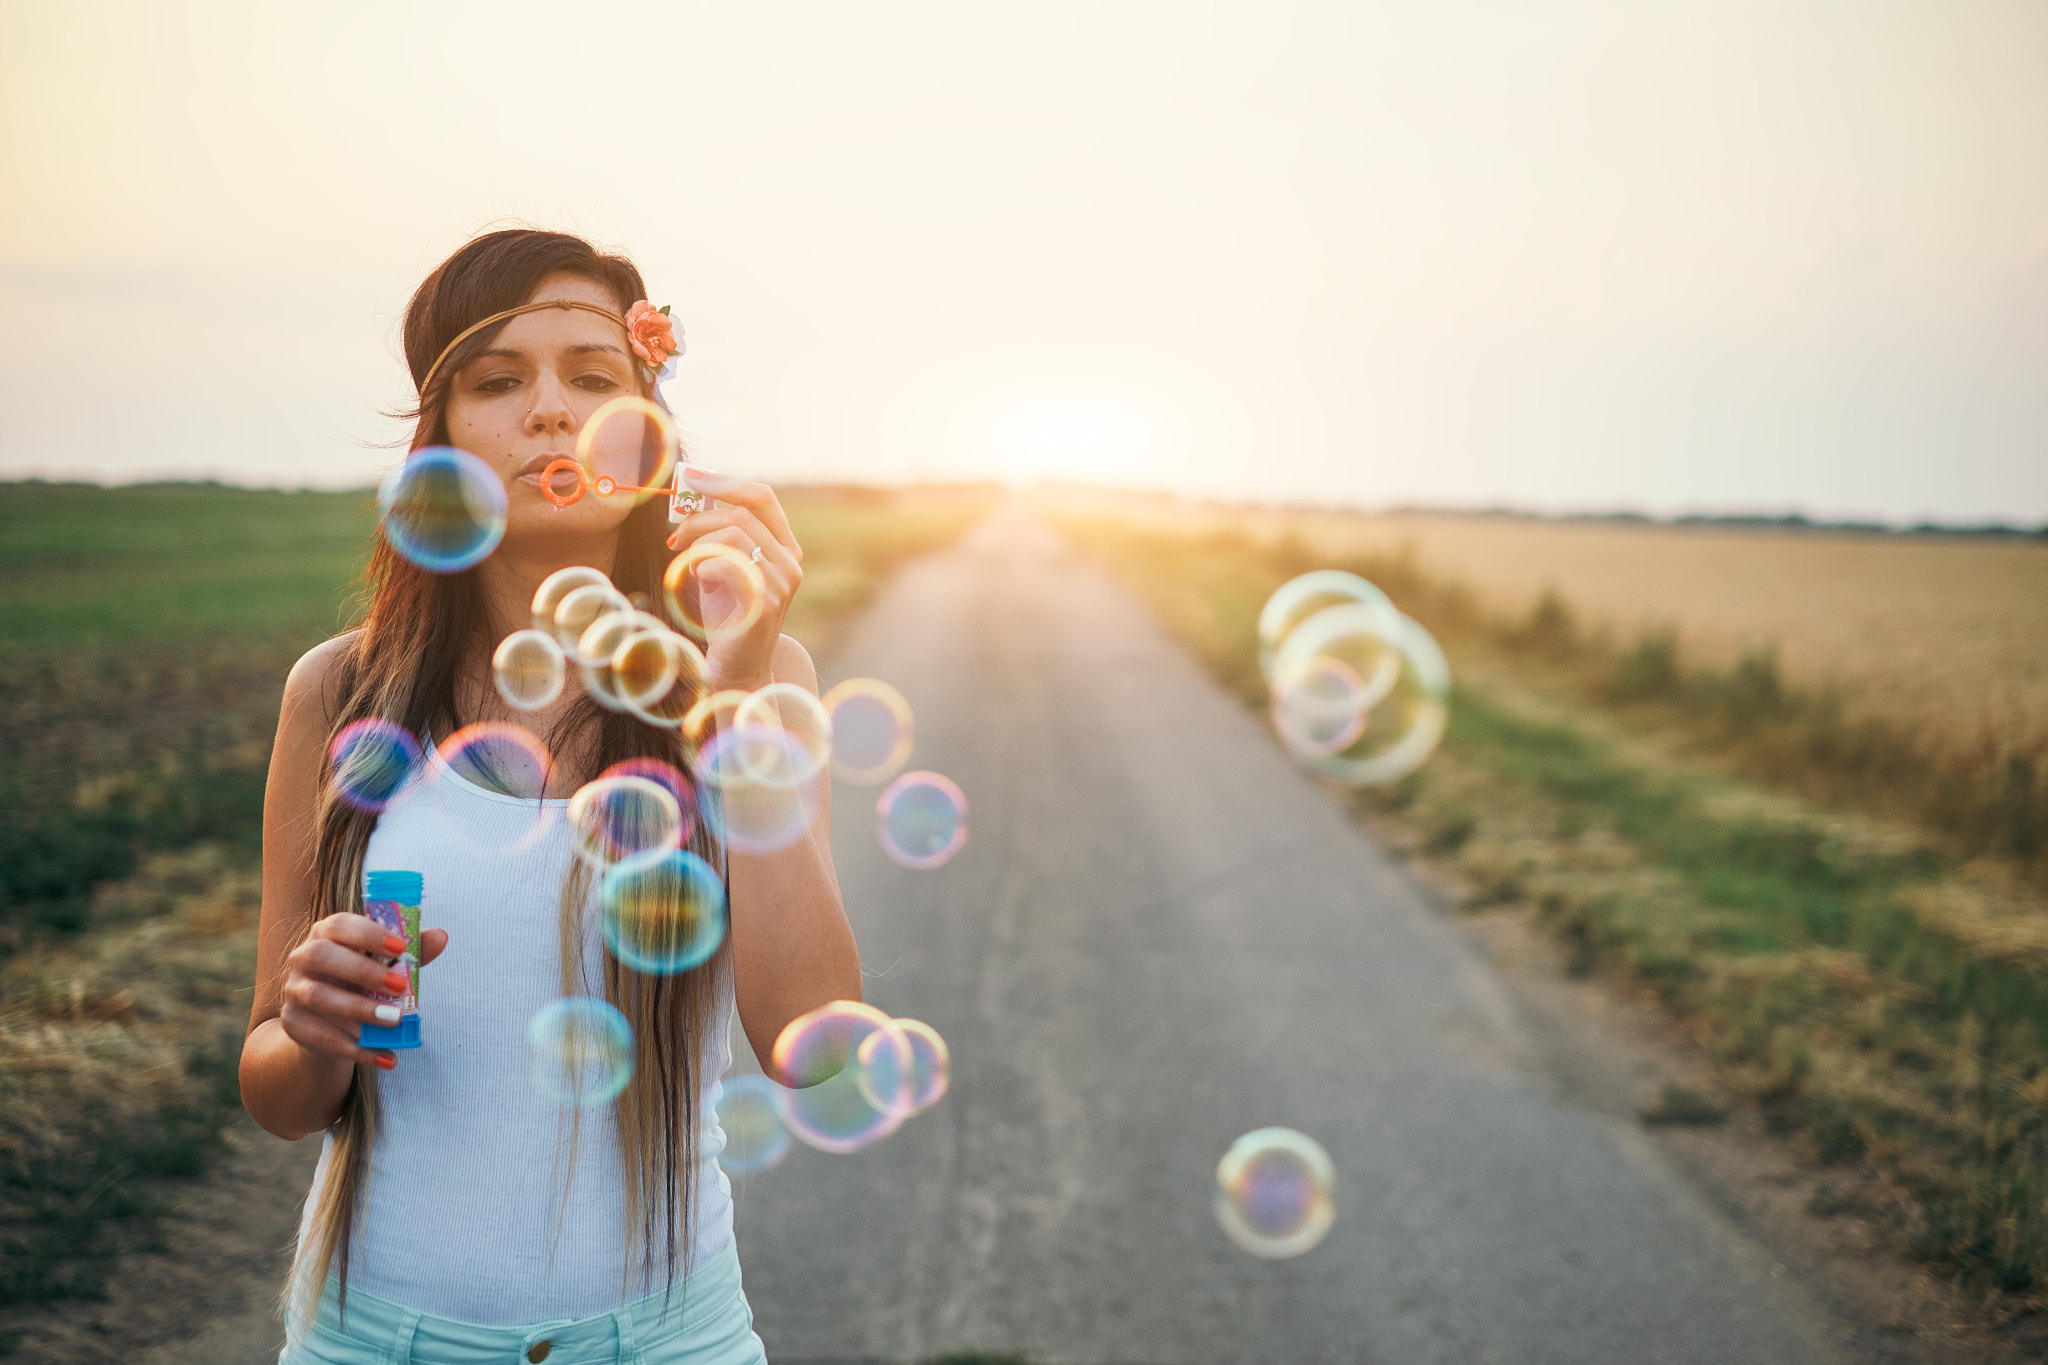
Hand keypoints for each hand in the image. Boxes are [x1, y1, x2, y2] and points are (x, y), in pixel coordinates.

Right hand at [279, 912, 448, 1070]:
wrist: (331, 1023)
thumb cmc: (363, 982)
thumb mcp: (387, 965)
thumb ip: (412, 951)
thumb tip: (440, 937)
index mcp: (326, 933)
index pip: (340, 924)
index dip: (369, 934)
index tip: (401, 948)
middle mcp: (303, 957)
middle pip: (321, 956)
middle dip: (363, 970)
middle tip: (400, 987)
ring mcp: (294, 991)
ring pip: (318, 996)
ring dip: (360, 1009)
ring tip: (394, 1020)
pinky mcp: (293, 1023)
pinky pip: (322, 1036)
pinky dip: (356, 1048)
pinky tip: (386, 1056)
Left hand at [666, 465, 803, 692]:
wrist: (736, 667)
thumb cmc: (725, 615)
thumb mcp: (719, 566)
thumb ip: (716, 535)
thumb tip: (691, 497)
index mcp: (784, 547)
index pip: (762, 497)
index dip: (726, 482)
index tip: (691, 478)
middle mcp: (789, 562)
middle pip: (743, 514)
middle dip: (699, 520)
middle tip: (674, 539)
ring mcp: (781, 583)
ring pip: (735, 536)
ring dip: (700, 546)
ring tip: (687, 567)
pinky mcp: (764, 603)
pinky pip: (729, 564)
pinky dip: (705, 565)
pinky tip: (699, 580)